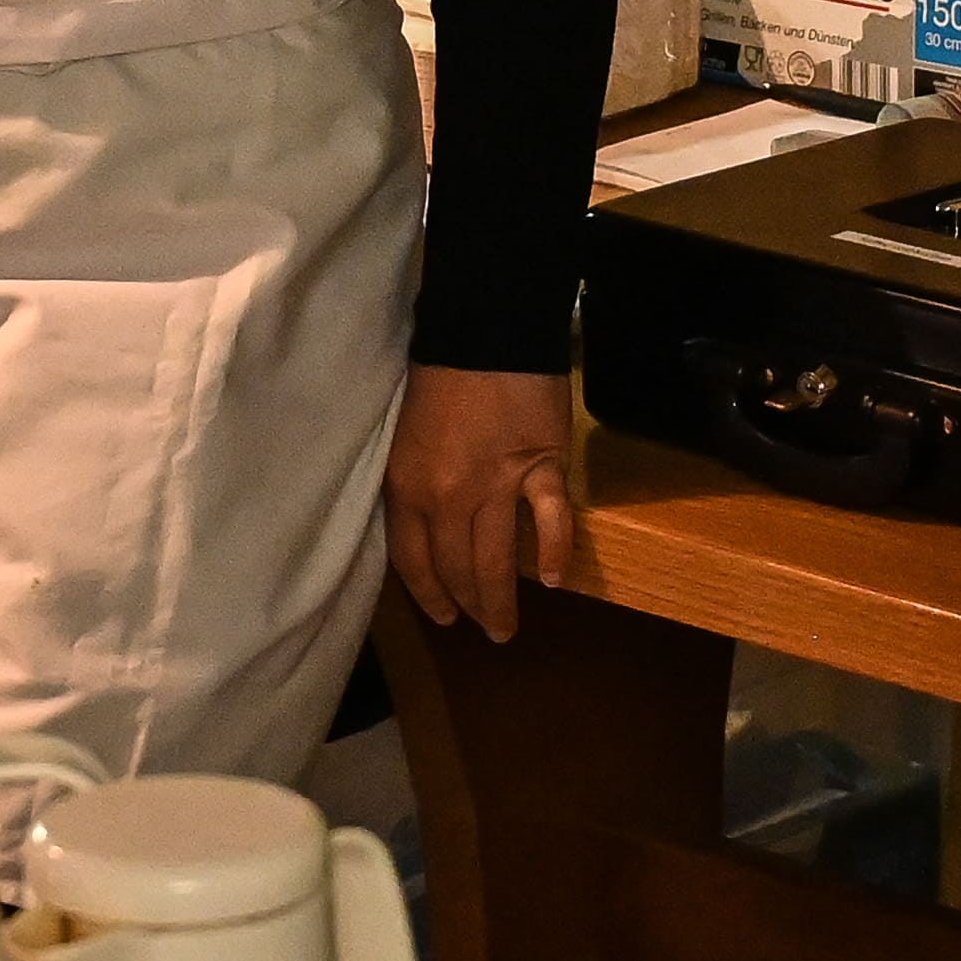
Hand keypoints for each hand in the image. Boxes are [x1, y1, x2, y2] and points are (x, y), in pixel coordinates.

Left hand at [383, 362, 582, 638]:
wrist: (486, 331)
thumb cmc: (438, 375)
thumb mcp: (404, 436)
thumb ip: (413, 483)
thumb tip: (428, 527)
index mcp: (408, 485)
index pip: (413, 560)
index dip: (428, 595)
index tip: (442, 615)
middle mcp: (449, 496)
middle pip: (457, 568)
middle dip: (468, 605)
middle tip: (482, 629)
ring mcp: (498, 485)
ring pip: (498, 559)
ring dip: (501, 601)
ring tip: (505, 628)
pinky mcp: (542, 467)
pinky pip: (549, 522)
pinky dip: (554, 554)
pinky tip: (556, 580)